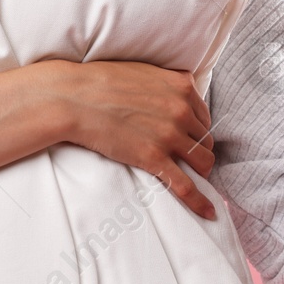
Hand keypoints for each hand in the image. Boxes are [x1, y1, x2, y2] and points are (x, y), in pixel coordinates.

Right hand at [44, 59, 218, 219]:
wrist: (75, 97)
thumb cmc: (102, 82)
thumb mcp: (144, 72)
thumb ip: (166, 83)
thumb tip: (175, 95)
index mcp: (181, 86)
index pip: (204, 117)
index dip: (197, 131)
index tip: (189, 140)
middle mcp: (181, 110)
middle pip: (206, 140)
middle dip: (198, 151)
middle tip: (186, 160)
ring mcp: (169, 135)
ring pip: (203, 162)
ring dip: (200, 172)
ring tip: (191, 178)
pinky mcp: (153, 158)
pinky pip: (185, 185)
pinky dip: (199, 201)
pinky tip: (208, 212)